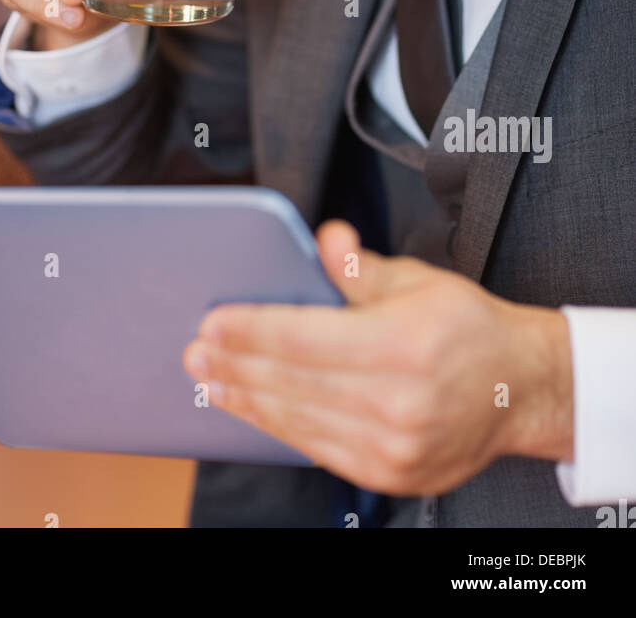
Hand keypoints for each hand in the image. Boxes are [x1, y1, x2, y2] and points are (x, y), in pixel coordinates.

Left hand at [182, 220, 573, 495]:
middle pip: (292, 382)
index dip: (251, 331)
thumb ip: (360, 268)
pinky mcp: (390, 473)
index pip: (303, 338)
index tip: (213, 322)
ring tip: (212, 379)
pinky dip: (281, 425)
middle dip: (236, 365)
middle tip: (196, 351)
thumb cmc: (469, 329)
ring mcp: (392, 446)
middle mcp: (396, 402)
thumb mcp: (419, 281)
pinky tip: (256, 407)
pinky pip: (318, 447)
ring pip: (299, 420)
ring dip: (248, 399)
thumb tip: (325, 241)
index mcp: (402, 345)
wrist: (518, 390)